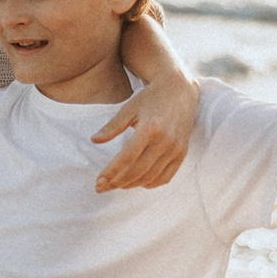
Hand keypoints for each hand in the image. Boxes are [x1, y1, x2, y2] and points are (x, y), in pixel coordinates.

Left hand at [90, 73, 197, 191]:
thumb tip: (94, 140)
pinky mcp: (182, 153)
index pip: (126, 158)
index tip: (98, 182)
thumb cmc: (150, 98)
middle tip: (102, 188)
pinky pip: (166, 176)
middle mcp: (164, 141)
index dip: (111, 172)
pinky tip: (138, 183)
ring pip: (151, 177)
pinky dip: (151, 184)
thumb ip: (112, 126)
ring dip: (131, 185)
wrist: (179, 90)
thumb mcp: (128, 108)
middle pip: (137, 171)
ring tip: (117, 185)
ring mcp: (175, 149)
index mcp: (149, 129)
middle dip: (117, 183)